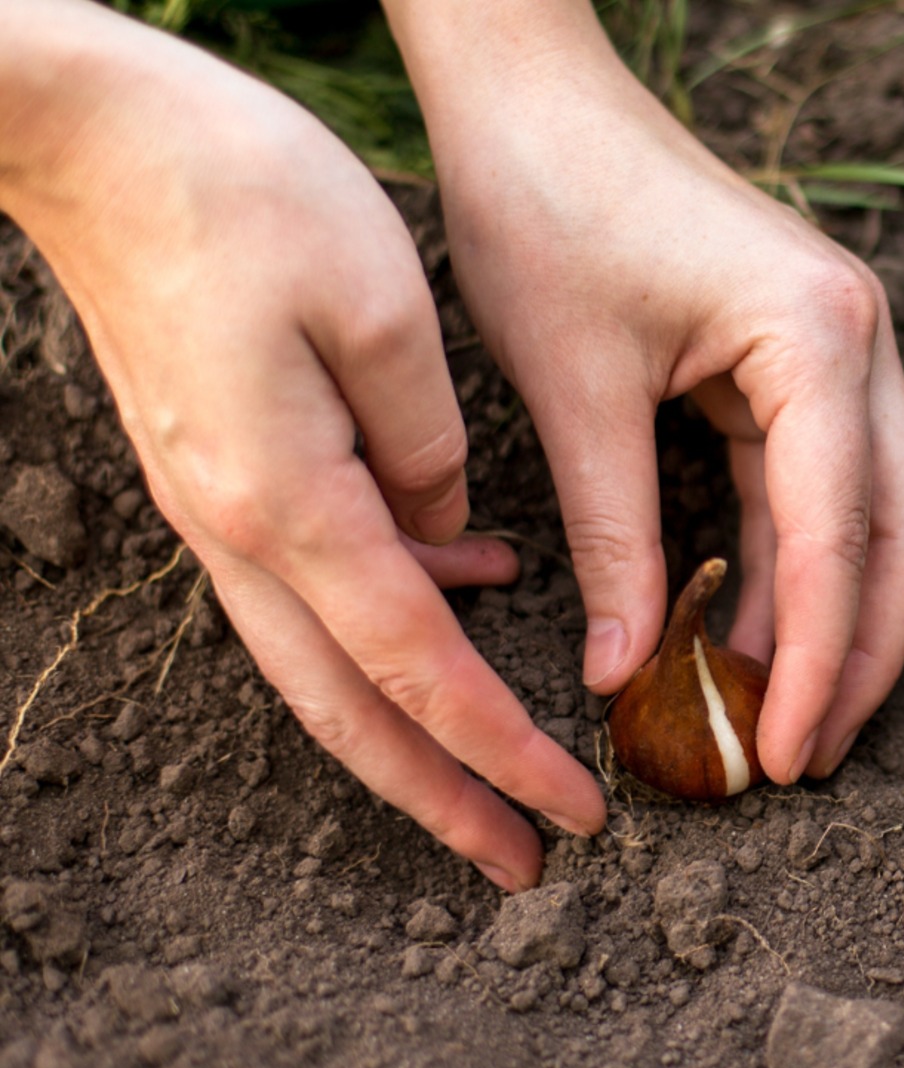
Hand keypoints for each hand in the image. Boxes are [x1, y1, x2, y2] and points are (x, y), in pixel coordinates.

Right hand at [0, 0, 604, 889]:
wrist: (90, 131)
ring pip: (324, 661)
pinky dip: (390, 614)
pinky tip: (472, 581)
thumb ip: (429, 445)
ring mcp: (219, 504)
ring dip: (412, 729)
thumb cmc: (239, 189)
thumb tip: (453, 537)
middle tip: (524, 861)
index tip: (574, 812)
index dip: (500, 752)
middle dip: (443, 796)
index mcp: (293, 502)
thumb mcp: (380, 307)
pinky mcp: (220, 468)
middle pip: (352, 707)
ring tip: (498, 774)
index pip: (419, 668)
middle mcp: (242, 528)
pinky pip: (312, 579)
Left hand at [386, 2, 903, 782]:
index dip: (820, 658)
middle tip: (811, 756)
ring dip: (838, 614)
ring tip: (789, 715)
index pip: (838, 533)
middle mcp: (860, 339)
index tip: (790, 752)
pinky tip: (758, 630)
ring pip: (877, 512)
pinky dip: (796, 562)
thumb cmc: (546, 208)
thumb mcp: (574, 390)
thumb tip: (628, 673)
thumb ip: (616, 537)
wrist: (533, 94)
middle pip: (898, 530)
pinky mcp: (803, 354)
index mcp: (818, 337)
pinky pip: (822, 480)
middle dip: (863, 652)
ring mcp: (842, 344)